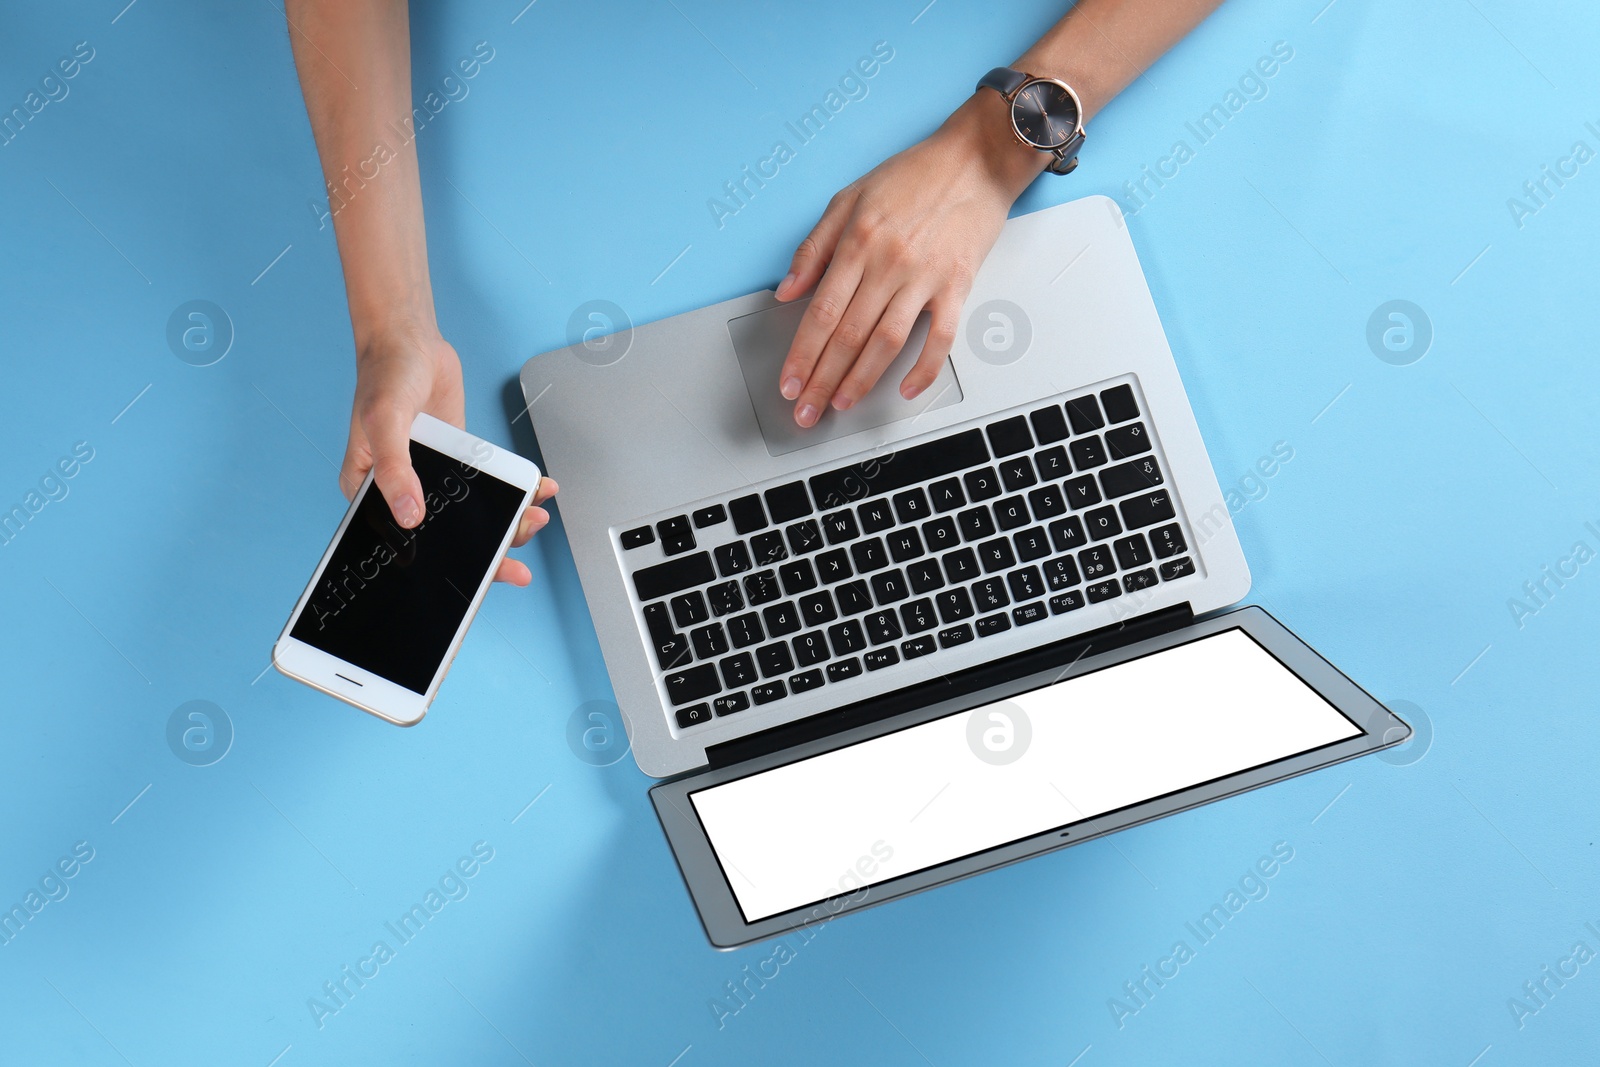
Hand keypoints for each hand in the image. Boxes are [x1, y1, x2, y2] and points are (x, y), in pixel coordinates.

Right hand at [343, 324, 557, 586]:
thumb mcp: (386, 422)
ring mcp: (433, 476)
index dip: (437, 569)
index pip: (404, 543)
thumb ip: (396, 470)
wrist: (410, 340)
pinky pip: (488, 484)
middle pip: (444, 536)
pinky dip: (514, 489)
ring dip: (505, 521)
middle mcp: (403, 489)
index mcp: (371, 492)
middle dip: (483, 553)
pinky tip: (538, 490)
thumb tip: (410, 515)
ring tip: (535, 521)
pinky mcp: (458, 460)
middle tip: (516, 569)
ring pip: (472, 513)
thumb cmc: (384, 376)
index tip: (472, 583)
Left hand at [775, 93, 1043, 427]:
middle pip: (847, 336)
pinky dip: (924, 368)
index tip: (789, 383)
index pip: (820, 313)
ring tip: (842, 404)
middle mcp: (889, 264)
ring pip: (886, 343)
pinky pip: (941, 338)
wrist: (976, 160)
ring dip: (861, 380)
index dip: (801, 354)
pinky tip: (907, 389)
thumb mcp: (848, 199)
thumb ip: (814, 247)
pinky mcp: (958, 286)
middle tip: (806, 411)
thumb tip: (786, 290)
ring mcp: (925, 278)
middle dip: (822, 379)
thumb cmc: (914, 175)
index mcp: (858, 243)